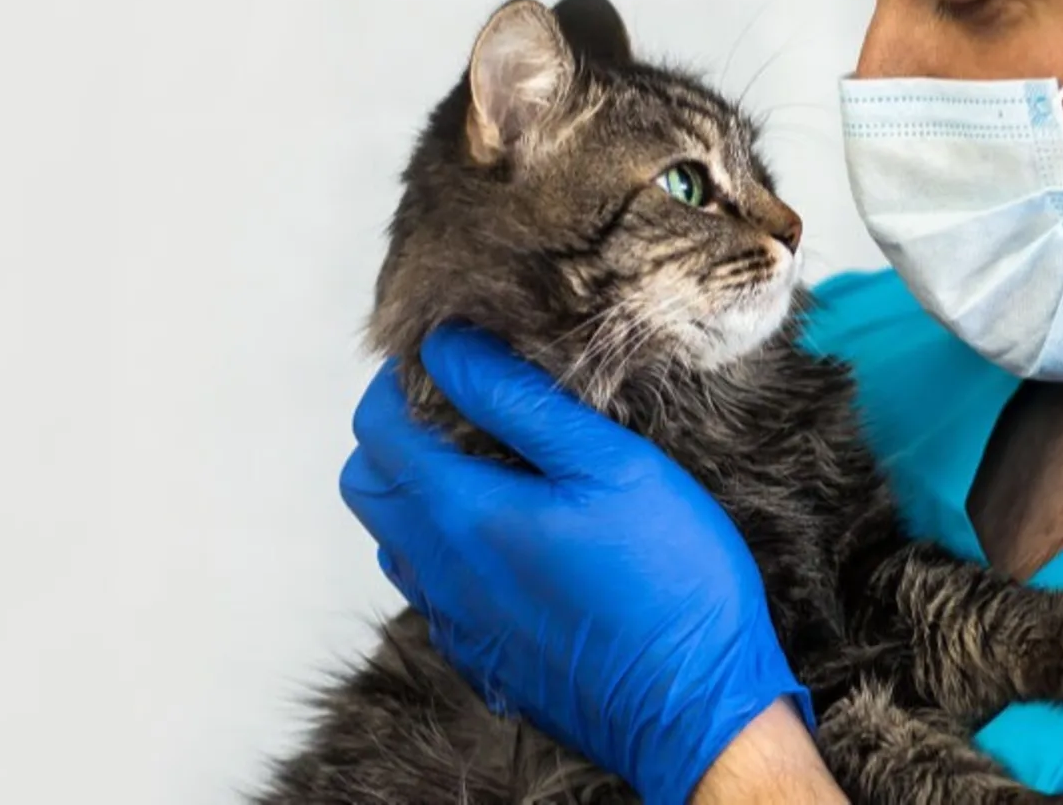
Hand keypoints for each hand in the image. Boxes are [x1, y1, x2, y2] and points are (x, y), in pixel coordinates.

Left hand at [337, 324, 811, 804]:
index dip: (396, 382)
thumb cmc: (670, 582)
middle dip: (392, 435)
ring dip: (416, 493)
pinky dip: (445, 548)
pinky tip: (511, 537)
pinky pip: (430, 589)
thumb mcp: (612, 464)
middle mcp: (440, 572)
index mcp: (464, 514)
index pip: (377, 430)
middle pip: (365, 484)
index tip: (444, 361)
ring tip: (487, 468)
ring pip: (393, 539)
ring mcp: (455, 622)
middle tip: (457, 410)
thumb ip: (519, 401)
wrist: (697, 713)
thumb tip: (448, 348)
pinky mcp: (480, 657)